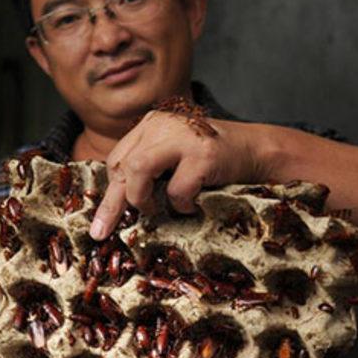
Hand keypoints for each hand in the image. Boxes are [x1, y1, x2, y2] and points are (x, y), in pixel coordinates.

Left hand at [89, 111, 265, 239]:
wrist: (256, 150)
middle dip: (113, 204)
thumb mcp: (173, 158)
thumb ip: (147, 170)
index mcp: (151, 125)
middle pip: (121, 166)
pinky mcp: (203, 154)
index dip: (108, 192)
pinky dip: (181, 204)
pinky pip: (176, 189)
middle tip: (104, 232)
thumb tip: (113, 208)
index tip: (102, 221)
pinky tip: (192, 205)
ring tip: (156, 210)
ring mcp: (183, 137)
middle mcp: (162, 124)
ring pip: (137, 170)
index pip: (117, 159)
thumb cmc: (212, 161)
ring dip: (141, 198)